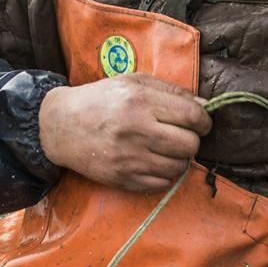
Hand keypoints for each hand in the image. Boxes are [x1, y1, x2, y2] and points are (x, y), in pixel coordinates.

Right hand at [38, 73, 211, 191]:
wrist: (61, 126)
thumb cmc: (100, 100)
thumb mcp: (133, 82)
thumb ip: (172, 91)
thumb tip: (206, 107)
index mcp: (139, 100)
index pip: (192, 116)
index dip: (204, 121)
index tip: (201, 123)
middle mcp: (135, 130)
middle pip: (190, 145)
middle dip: (192, 140)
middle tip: (181, 135)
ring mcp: (128, 158)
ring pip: (179, 167)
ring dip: (179, 159)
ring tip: (166, 149)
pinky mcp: (122, 178)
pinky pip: (162, 184)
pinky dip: (165, 174)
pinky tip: (154, 161)